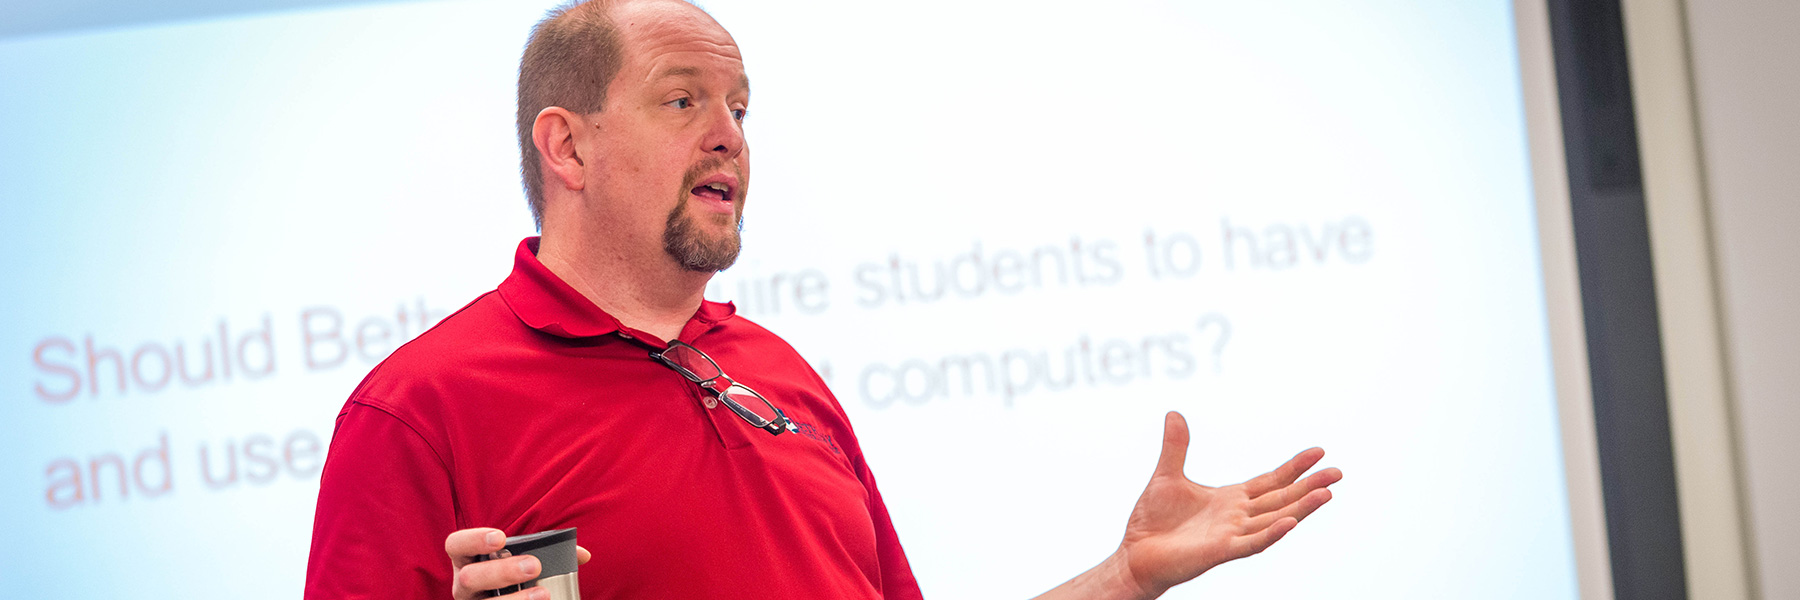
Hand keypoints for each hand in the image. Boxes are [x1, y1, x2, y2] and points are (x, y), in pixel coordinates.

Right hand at [446, 528, 591, 599]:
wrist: (510, 596)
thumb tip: (582, 555)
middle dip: (502, 572)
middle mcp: (464, 584)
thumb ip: (547, 552)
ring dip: (514, 599)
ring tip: (542, 594)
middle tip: (533, 566)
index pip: (456, 544)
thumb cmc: (515, 576)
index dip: (473, 539)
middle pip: (470, 577)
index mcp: (468, 560)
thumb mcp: (522, 560)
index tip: (501, 538)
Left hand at [1116, 412, 1340, 596]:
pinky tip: (1291, 522)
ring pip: (1275, 519)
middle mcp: (1238, 517)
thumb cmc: (1153, 520)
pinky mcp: (1221, 551)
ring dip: (1301, 508)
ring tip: (1326, 494)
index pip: (1271, 481)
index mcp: (1230, 499)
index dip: (1294, 468)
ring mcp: (1232, 534)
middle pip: (1282, 499)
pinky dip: (1272, 533)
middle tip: (1338, 472)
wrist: (1136, 553)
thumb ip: (1175, 446)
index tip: (1318, 452)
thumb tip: (1174, 413)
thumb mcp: (1167, 475)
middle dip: (1310, 486)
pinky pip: (1252, 542)